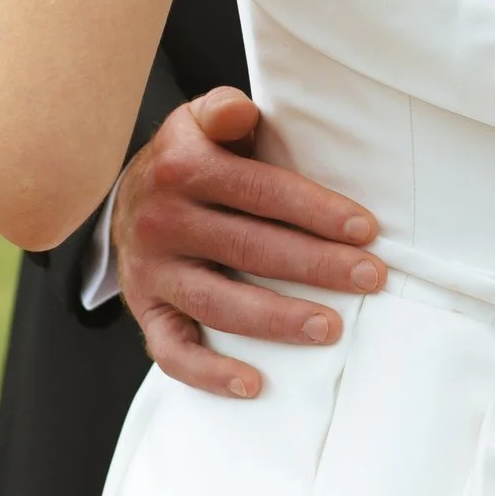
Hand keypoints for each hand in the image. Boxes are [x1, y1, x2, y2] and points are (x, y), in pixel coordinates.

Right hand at [118, 88, 383, 400]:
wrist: (123, 199)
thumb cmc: (186, 160)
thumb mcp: (197, 121)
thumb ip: (224, 111)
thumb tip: (241, 110)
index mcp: (182, 167)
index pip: (259, 191)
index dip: (315, 211)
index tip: (366, 231)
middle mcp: (162, 220)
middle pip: (249, 247)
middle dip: (316, 265)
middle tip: (371, 279)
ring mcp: (150, 271)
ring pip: (218, 302)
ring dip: (277, 320)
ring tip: (331, 329)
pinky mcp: (144, 310)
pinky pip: (172, 351)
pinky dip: (211, 373)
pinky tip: (254, 385)